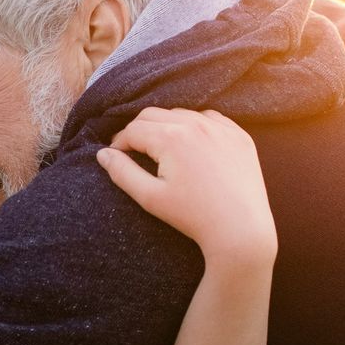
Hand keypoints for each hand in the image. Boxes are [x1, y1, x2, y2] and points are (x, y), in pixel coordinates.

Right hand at [96, 107, 276, 263]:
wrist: (241, 231)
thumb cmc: (193, 217)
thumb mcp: (151, 198)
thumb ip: (122, 173)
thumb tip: (102, 154)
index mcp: (171, 137)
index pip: (134, 129)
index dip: (120, 142)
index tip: (117, 156)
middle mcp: (196, 124)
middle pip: (154, 115)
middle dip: (139, 130)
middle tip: (134, 151)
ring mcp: (221, 128)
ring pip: (181, 114)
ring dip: (166, 126)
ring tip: (162, 149)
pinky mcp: (239, 136)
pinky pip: (210, 119)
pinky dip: (196, 126)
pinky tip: (192, 145)